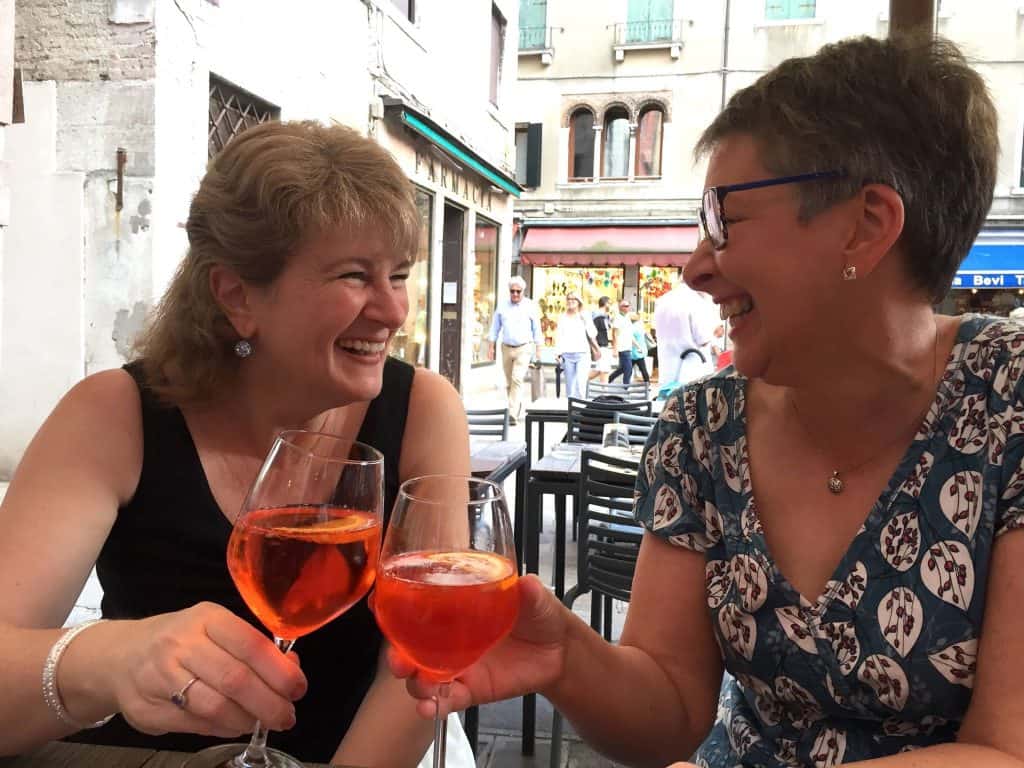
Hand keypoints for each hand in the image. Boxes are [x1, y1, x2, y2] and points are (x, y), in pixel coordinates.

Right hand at [102, 602, 306, 738]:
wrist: (119, 657)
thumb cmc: (181, 641)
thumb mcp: (215, 630)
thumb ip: (251, 648)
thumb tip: (292, 669)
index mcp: (206, 618)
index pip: (251, 644)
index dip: (279, 671)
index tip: (298, 688)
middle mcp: (181, 644)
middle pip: (235, 679)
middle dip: (269, 703)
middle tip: (287, 715)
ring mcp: (160, 677)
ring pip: (215, 706)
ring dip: (247, 719)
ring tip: (263, 722)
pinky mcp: (148, 709)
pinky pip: (196, 724)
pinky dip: (223, 728)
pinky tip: (236, 725)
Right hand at [383, 575, 569, 717]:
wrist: (559, 651)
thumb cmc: (538, 614)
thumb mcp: (534, 597)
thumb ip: (528, 592)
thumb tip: (526, 582)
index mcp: (455, 606)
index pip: (415, 602)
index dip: (391, 603)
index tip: (376, 602)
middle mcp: (447, 636)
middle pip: (409, 644)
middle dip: (395, 652)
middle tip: (396, 657)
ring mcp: (456, 664)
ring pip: (421, 675)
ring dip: (412, 680)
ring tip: (417, 681)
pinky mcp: (469, 690)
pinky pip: (444, 701)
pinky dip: (432, 706)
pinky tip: (428, 708)